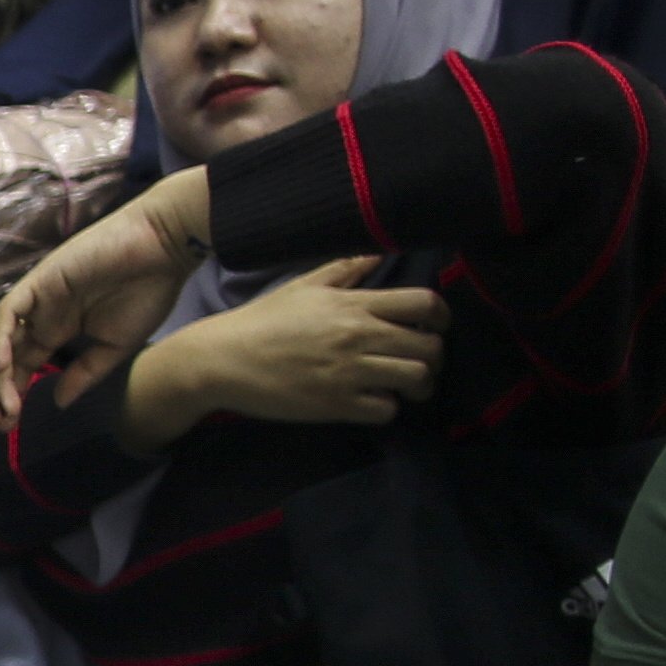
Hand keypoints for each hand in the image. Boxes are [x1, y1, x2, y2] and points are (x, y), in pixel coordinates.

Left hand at [0, 168, 212, 426]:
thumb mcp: (114, 347)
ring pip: (1, 340)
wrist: (163, 249)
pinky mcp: (40, 280)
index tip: (8, 429)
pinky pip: (8, 312)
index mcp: (57, 331)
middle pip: (4, 359)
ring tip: (5, 408)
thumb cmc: (147, 292)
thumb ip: (84, 374)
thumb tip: (58, 403)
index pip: (22, 369)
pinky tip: (5, 367)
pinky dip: (1, 339)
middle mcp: (41, 316)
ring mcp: (38, 298)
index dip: (11, 398)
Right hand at [119, 259, 447, 452]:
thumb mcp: (304, 286)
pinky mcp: (336, 405)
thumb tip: (379, 255)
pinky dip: (387, 407)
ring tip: (404, 384)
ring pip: (416, 380)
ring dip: (418, 384)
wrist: (225, 360)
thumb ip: (346, 270)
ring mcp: (349, 373)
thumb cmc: (263, 320)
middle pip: (429, 347)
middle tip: (420, 360)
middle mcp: (359, 337)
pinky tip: (374, 400)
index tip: (433, 325)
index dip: (440, 315)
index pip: (423, 304)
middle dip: (434, 355)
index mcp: (354, 305)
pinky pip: (386, 410)